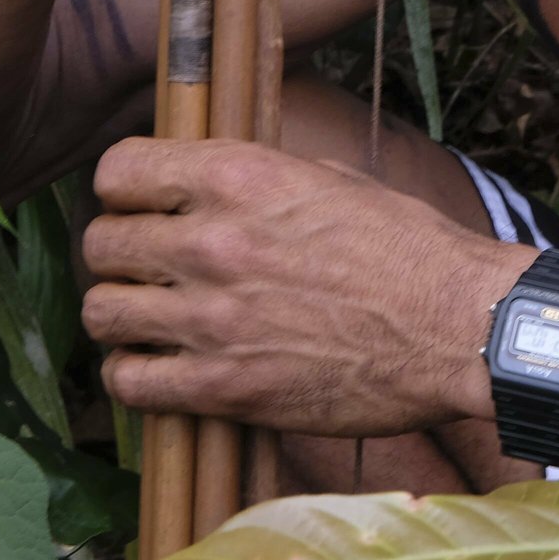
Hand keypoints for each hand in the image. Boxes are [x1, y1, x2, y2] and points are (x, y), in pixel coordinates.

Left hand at [79, 137, 524, 436]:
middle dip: (117, 254)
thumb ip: (255, 179)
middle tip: (145, 268)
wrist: (459, 328)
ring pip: (101, 312)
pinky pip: (129, 382)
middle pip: (99, 243)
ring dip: (120, 314)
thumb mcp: (331, 180)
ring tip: (149, 319)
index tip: (139, 205)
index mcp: (241, 178)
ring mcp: (214, 320)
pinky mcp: (224, 388)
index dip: (123, 189)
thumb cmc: (408, 250)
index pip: (118, 170)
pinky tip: (161, 368)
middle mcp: (214, 243)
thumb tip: (206, 180)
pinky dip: (134, 376)